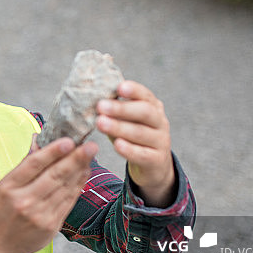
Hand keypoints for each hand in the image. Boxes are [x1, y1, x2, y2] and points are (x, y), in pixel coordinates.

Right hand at [0, 137, 97, 252]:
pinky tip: (84, 173)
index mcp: (9, 187)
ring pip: (65, 188)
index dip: (53, 152)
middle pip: (54, 176)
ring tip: (90, 155)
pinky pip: (68, 201)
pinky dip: (78, 186)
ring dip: (80, 170)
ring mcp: (39, 215)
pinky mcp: (51, 226)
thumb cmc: (2, 211)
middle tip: (91, 145)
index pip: (33, 164)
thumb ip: (24, 165)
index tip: (69, 140)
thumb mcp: (4, 186)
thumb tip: (39, 139)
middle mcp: (24, 201)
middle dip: (75, 159)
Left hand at [96, 80, 175, 206]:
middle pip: (145, 112)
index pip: (145, 95)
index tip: (119, 87)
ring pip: (141, 133)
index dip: (134, 90)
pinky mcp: (157, 160)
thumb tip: (92, 97)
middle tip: (100, 106)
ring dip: (119, 127)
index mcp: (153, 107)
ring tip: (100, 123)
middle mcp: (160, 122)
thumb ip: (116, 110)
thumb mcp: (127, 120)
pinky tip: (116, 144)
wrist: (154, 165)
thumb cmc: (134, 136)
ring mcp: (161, 141)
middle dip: (122, 108)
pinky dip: (129, 149)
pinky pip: (143, 154)